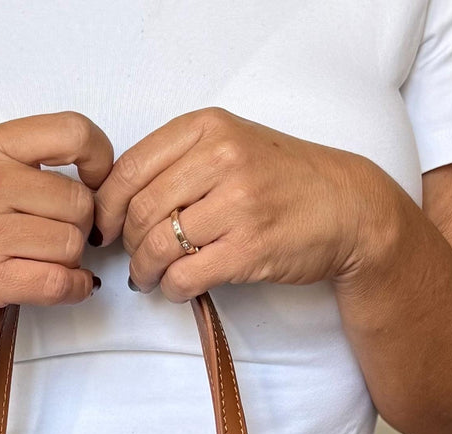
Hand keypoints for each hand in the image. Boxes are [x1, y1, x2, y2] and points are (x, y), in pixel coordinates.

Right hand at [0, 111, 112, 327]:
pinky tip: (67, 287)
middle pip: (80, 205)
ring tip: (48, 262)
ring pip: (72, 246)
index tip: (98, 182)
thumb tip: (89, 184)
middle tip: (61, 238)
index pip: (73, 133)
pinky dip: (73, 290)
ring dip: (70, 261)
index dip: (101, 160)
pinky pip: (59, 283)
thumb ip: (21, 165)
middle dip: (81, 227)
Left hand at [92, 107, 386, 301]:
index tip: (104, 226)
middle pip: (141, 210)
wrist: (347, 207)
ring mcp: (238, 204)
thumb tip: (117, 199)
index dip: (107, 206)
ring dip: (144, 271)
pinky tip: (176, 287)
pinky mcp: (250, 248)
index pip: (130, 168)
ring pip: (159, 246)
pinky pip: (186, 276)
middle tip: (130, 257)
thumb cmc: (284, 179)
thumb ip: (179, 161)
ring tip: (148, 278)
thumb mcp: (232, 144)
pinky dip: (171, 289)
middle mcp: (222, 158)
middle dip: (126, 243)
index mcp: (208, 127)